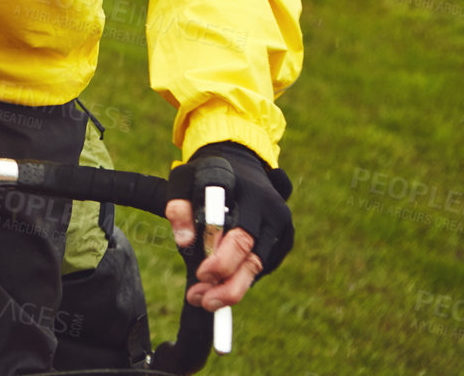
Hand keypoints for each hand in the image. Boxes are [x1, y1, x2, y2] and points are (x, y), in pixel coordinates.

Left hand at [166, 141, 293, 311]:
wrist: (241, 164)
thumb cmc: (204, 176)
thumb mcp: (183, 180)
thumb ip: (178, 206)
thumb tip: (184, 241)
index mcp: (240, 188)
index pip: (233, 228)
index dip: (220, 258)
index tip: (201, 275)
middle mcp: (265, 205)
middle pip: (249, 251)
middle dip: (227, 282)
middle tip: (202, 300)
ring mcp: (279, 222)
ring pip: (259, 264)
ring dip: (233, 287)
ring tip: (206, 300)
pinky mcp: (284, 236)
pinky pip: (265, 265)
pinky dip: (244, 278)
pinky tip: (222, 284)